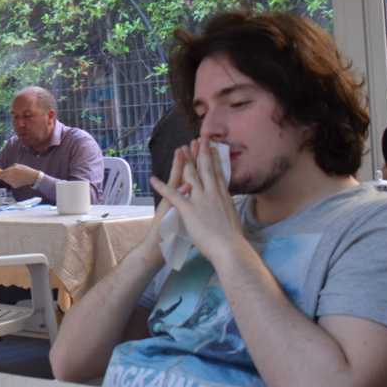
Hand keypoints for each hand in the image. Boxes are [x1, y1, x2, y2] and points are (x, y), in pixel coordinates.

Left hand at [0, 163, 39, 187]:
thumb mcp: (15, 166)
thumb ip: (8, 168)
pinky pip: (10, 182)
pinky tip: (17, 178)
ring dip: (7, 177)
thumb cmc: (24, 169)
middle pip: (1, 177)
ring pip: (6, 180)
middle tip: (6, 171)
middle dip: (2, 174)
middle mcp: (8, 179)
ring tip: (14, 174)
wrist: (32, 177)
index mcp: (8, 172)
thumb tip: (3, 170)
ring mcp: (11, 183)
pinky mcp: (14, 186)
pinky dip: (12, 180)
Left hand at [148, 138, 243, 264]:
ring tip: (180, 148)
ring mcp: (201, 200)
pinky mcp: (189, 209)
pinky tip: (153, 179)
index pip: (218, 172)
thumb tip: (227, 205)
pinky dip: (161, 186)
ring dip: (184, 161)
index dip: (214, 158)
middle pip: (205, 168)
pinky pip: (172, 195)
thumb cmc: (233, 240)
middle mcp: (213, 193)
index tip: (212, 147)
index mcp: (223, 196)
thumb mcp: (233, 218)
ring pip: (191, 176)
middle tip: (198, 137)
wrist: (230, 249)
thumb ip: (227, 208)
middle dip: (201, 151)